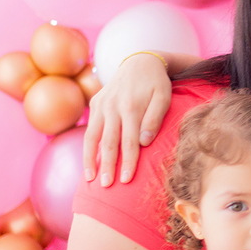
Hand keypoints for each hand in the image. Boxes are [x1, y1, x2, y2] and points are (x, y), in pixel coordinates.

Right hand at [82, 53, 171, 186]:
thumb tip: (144, 142)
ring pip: (93, 137)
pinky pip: (89, 130)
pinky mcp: (95, 104)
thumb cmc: (156, 83)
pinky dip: (87, 148)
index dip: (128, 161)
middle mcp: (112, 106)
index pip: (129, 141)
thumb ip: (155, 118)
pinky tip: (88, 164)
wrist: (140, 61)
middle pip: (108, 142)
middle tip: (107, 187)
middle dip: (108, 166)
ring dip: (91, 160)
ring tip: (92, 180)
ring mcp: (101, 105)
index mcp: (131, 106)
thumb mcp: (163, 96)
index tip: (127, 180)